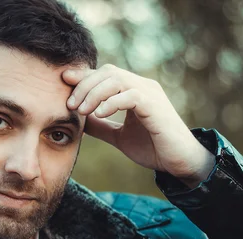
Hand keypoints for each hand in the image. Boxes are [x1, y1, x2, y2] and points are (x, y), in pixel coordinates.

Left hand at [62, 65, 214, 186]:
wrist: (179, 163)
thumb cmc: (153, 148)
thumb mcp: (119, 136)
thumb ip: (101, 126)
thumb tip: (79, 120)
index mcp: (133, 91)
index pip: (104, 75)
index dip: (83, 76)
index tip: (63, 82)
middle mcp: (142, 86)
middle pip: (107, 72)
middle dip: (84, 85)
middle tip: (70, 104)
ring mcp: (150, 94)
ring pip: (116, 79)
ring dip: (94, 93)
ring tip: (81, 110)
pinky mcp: (155, 106)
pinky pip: (129, 95)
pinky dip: (111, 102)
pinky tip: (98, 114)